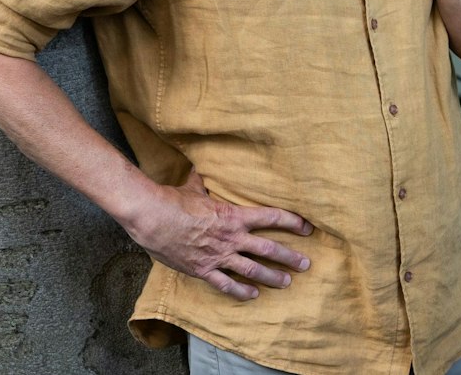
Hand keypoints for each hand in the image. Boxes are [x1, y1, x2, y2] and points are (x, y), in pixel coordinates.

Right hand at [124, 171, 312, 300]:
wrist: (153, 218)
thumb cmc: (174, 200)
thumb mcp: (194, 187)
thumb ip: (204, 181)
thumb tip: (203, 165)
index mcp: (233, 215)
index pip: (270, 217)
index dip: (291, 222)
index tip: (307, 227)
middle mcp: (231, 237)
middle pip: (268, 248)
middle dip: (289, 257)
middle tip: (305, 264)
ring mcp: (219, 256)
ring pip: (253, 270)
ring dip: (272, 277)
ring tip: (286, 283)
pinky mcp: (204, 270)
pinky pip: (227, 285)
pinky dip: (241, 291)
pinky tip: (252, 295)